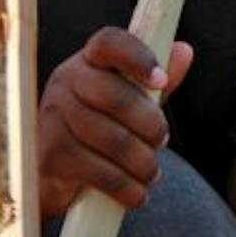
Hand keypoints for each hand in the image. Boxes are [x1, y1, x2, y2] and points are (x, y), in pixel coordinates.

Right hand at [37, 29, 193, 215]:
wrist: (52, 179)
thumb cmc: (96, 132)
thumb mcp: (128, 104)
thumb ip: (155, 83)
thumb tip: (183, 51)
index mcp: (86, 63)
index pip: (109, 43)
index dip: (138, 57)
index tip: (161, 81)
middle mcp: (64, 83)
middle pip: (116, 96)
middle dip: (150, 125)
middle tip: (161, 141)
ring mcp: (53, 119)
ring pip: (112, 139)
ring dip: (143, 163)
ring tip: (150, 173)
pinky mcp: (51, 156)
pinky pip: (101, 172)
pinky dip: (127, 188)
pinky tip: (137, 193)